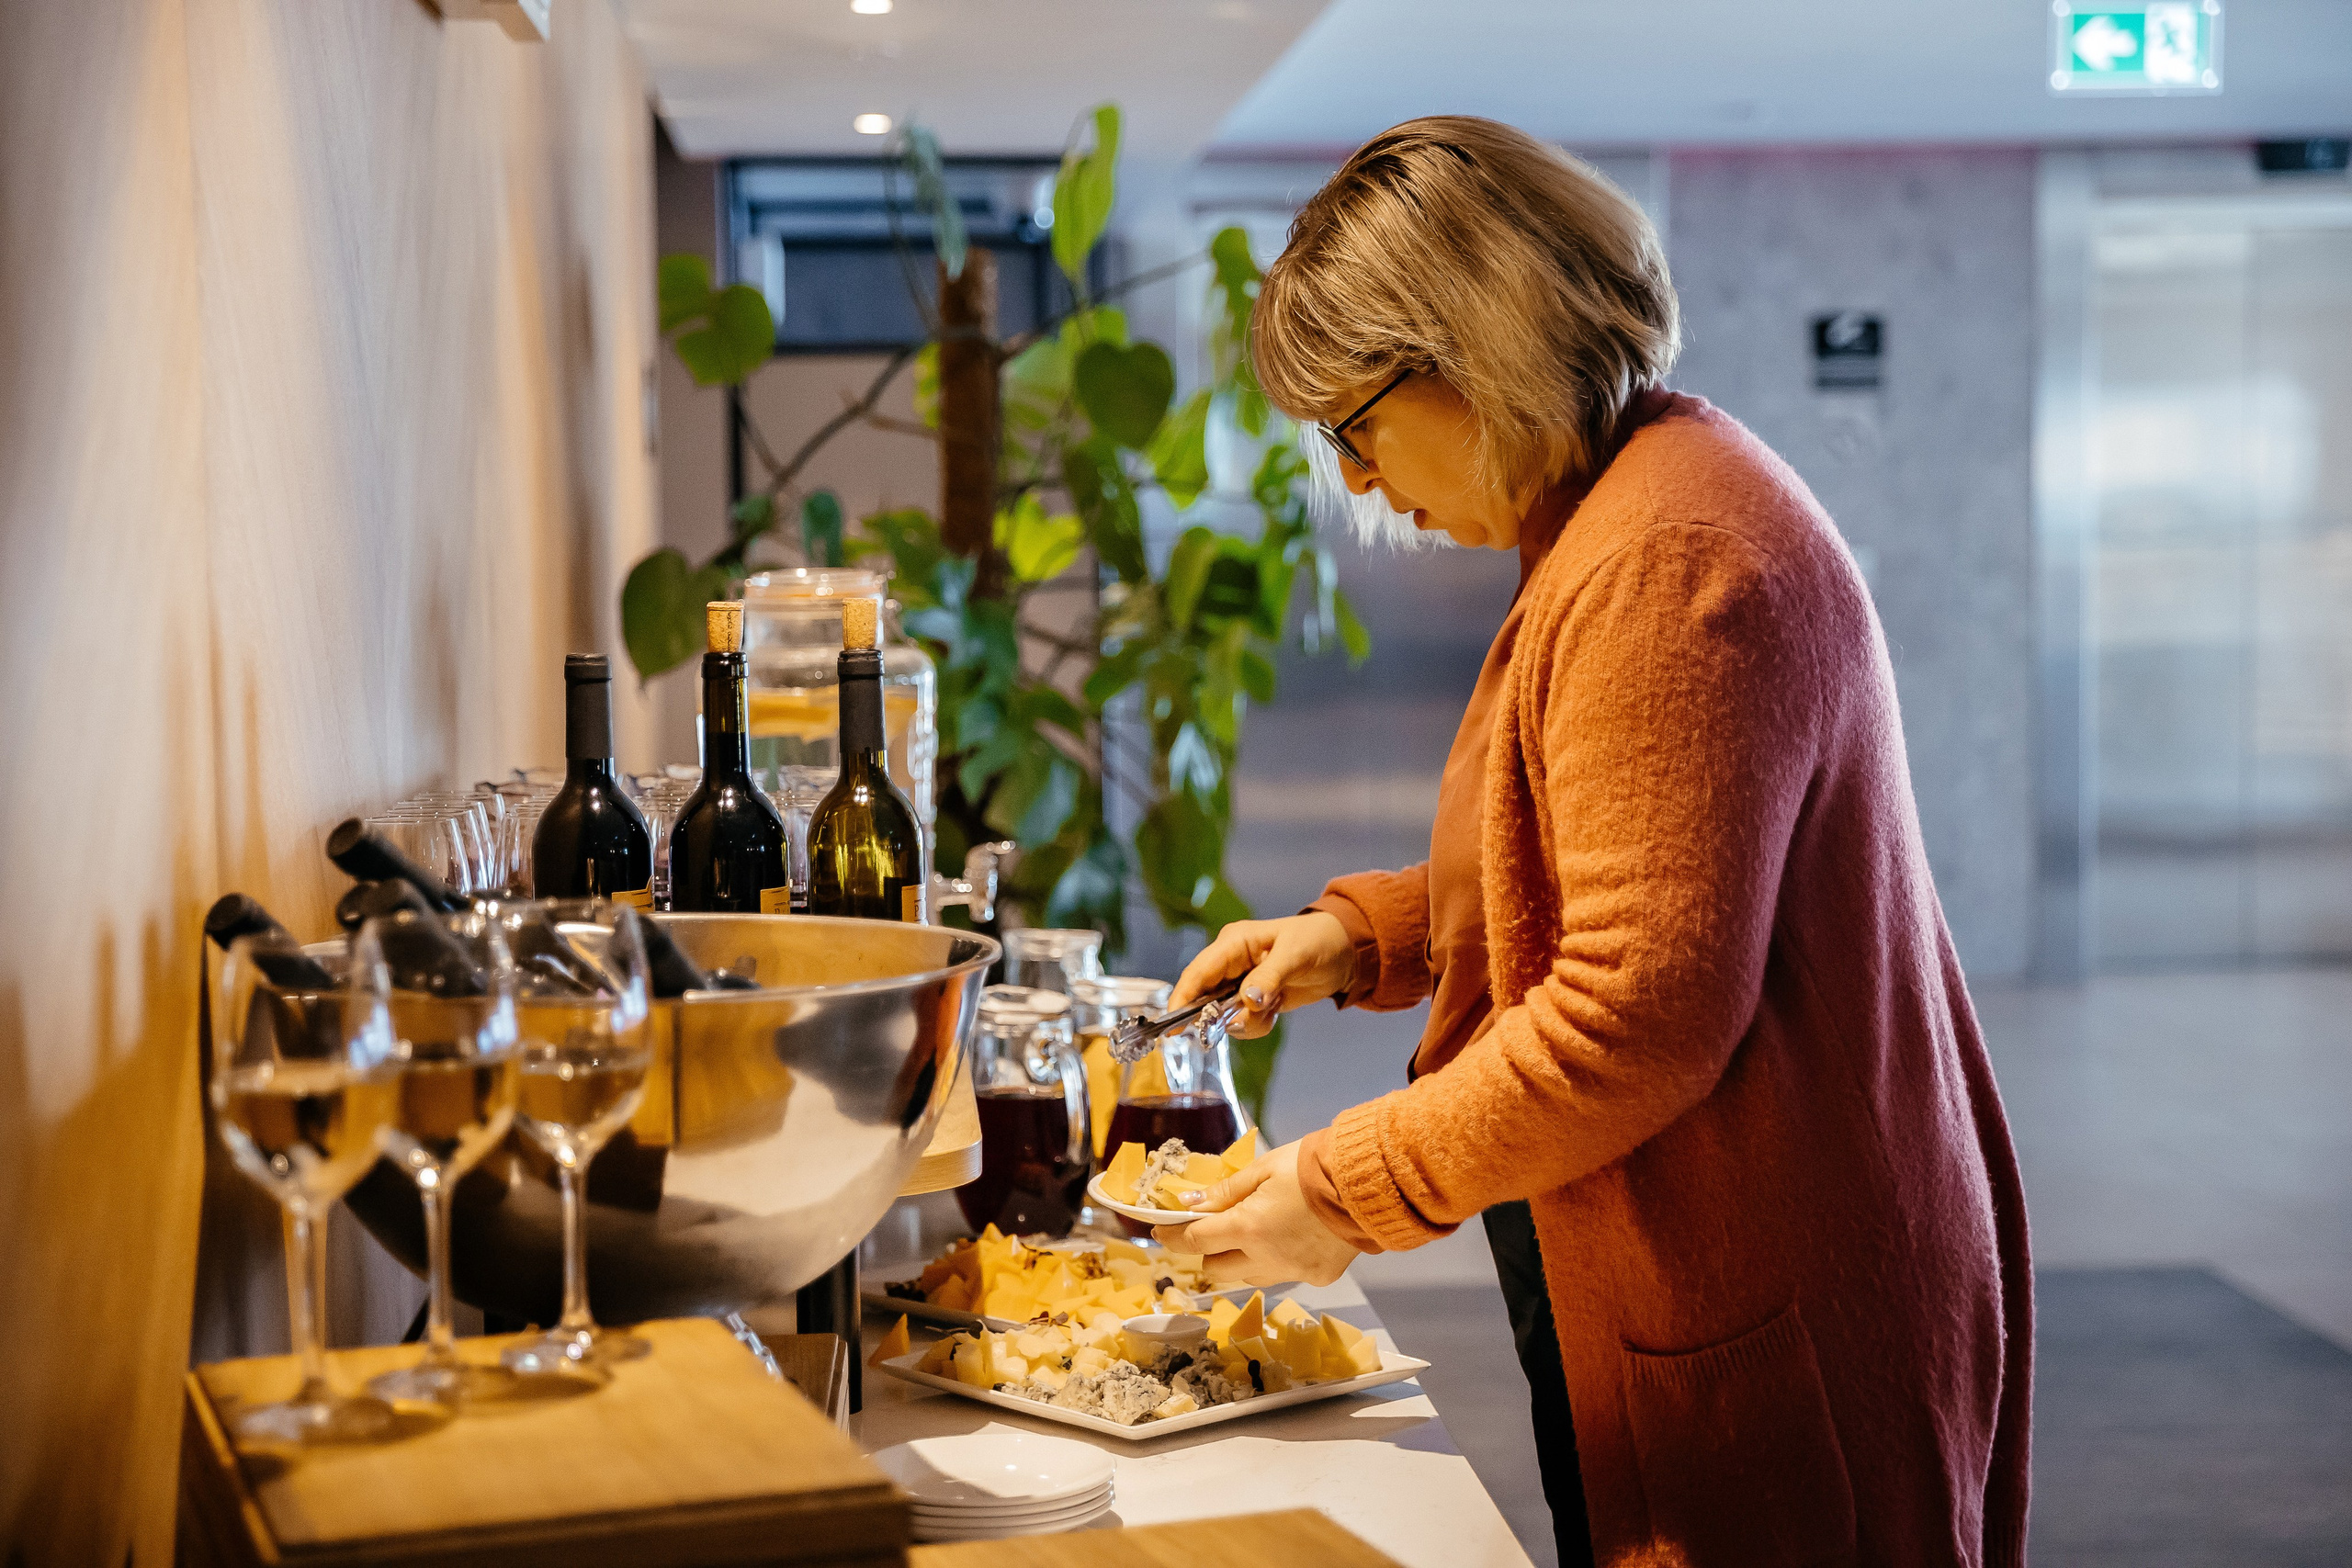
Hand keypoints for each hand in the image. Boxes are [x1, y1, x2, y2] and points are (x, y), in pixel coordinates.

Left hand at [1151, 1140, 1359, 1287]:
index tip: (1160, 1230)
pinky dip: (1276, 1261)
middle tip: (1214, 1229)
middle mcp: (1266, 1257)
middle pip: (1215, 1270)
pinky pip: (1282, 1275)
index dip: (1173, 1236)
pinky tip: (1290, 1239)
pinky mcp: (1316, 1278)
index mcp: (1249, 1227)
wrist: (1366, 1183)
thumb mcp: (1263, 1169)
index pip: (1196, 1241)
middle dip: (1208, 1251)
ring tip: (1254, 1233)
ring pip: (1247, 1278)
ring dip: (1240, 1260)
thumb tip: (1187, 1204)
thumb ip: (1224, 1191)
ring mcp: (1292, 1271)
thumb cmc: (1311, 1167)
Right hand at [1170, 911, 1354, 1039]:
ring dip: (1246, 1021)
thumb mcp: (1295, 955)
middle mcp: (1231, 964)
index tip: (1174, 1025)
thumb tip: (1247, 1000)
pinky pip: (1243, 1022)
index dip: (1183, 997)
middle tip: (1238, 1021)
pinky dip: (1257, 1025)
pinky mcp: (1254, 1001)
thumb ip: (1269, 977)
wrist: (1344, 954)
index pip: (1198, 971)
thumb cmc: (1318, 941)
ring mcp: (1241, 984)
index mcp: (1234, 943)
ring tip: (1272, 1009)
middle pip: (1205, 998)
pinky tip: (1276, 1012)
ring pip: (1224, 1015)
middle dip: (1219, 1015)